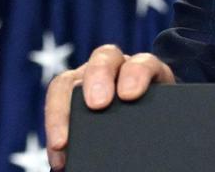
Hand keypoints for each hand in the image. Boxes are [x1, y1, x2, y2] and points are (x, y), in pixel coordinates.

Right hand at [44, 44, 174, 169]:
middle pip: (104, 59)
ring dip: (62, 109)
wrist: (148, 121)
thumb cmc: (156, 118)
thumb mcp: (161, 116)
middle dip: (99, 78)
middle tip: (97, 105)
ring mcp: (87, 79)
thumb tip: (158, 146)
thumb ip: (160, 119)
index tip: (130, 95)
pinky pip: (54, 107)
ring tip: (62, 142)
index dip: (137, 74)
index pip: (143, 62)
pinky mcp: (68, 97)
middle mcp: (115, 68)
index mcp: (145, 70)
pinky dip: (53, 131)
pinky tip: (58, 156)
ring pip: (68, 80)